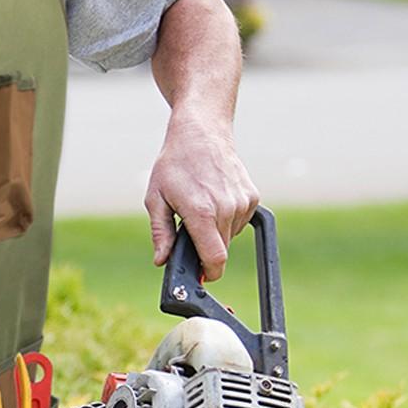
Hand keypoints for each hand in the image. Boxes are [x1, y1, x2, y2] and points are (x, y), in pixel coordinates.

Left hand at [144, 112, 258, 279]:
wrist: (201, 131)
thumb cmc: (174, 164)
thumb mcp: (155, 199)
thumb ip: (161, 234)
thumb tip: (162, 261)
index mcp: (201, 212)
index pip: (215, 259)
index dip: (209, 273)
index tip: (202, 275)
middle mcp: (226, 208)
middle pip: (221, 251)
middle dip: (205, 250)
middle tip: (189, 230)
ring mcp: (242, 202)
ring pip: (230, 237)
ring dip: (215, 233)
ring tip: (201, 207)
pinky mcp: (252, 197)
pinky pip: (239, 223)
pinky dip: (226, 220)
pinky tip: (214, 200)